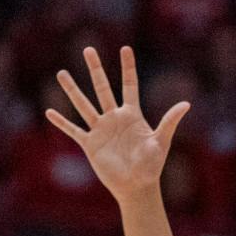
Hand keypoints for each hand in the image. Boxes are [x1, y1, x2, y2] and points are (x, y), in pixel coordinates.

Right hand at [46, 45, 189, 201]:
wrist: (137, 187)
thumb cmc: (152, 166)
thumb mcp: (161, 141)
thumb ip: (170, 121)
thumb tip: (186, 104)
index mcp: (132, 115)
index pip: (129, 85)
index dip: (128, 67)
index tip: (125, 49)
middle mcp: (114, 118)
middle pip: (102, 88)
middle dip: (95, 69)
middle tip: (88, 49)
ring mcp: (101, 130)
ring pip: (84, 105)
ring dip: (72, 90)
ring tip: (61, 74)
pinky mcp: (90, 144)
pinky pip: (73, 130)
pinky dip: (61, 122)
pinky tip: (49, 112)